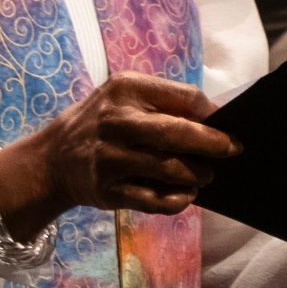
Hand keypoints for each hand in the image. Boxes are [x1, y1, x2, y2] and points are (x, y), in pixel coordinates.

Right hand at [0, 72, 238, 242]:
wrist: (54, 157)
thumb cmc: (102, 122)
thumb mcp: (124, 96)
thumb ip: (164, 103)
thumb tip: (215, 121)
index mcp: (126, 87)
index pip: (185, 97)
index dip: (213, 114)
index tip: (228, 125)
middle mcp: (116, 120)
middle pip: (178, 133)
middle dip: (213, 144)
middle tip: (232, 151)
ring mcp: (110, 157)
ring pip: (171, 169)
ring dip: (198, 174)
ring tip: (205, 175)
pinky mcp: (108, 190)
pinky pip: (156, 199)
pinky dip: (178, 199)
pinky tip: (185, 194)